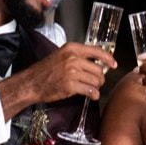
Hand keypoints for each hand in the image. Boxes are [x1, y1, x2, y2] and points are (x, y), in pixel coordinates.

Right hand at [0, 42, 115, 112]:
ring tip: (91, 89)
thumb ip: (78, 57)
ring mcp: (72, 72)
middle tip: (96, 83)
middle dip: (100, 78)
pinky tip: (91, 95)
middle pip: (99, 69)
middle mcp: (73, 58)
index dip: (108, 58)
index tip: (114, 64)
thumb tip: (96, 63)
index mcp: (72, 49)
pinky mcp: (70, 85)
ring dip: (96, 87)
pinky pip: (91, 91)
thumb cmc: (45, 71)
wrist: (31, 83)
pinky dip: (93, 95)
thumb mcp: (62, 56)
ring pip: (96, 81)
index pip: (97, 51)